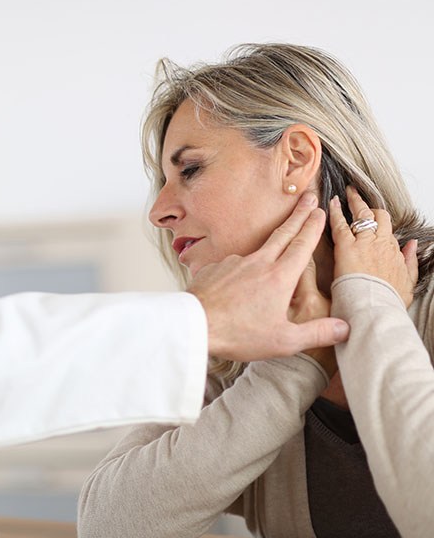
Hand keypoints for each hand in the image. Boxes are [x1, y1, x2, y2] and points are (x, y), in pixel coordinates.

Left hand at [188, 193, 349, 361]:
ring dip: (271, 242)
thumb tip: (345, 328)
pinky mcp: (215, 268)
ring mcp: (234, 263)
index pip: (303, 245)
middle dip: (298, 215)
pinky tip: (241, 279)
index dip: (313, 226)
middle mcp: (257, 263)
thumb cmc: (237, 334)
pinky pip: (235, 264)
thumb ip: (316, 333)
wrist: (192, 324)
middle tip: (308, 197)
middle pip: (283, 233)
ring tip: (276, 247)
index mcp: (279, 277)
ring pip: (258, 249)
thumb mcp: (284, 340)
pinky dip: (243, 267)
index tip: (320, 210)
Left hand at [329, 187, 417, 307]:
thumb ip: (410, 263)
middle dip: (368, 206)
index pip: (386, 229)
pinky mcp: (347, 247)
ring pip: (360, 215)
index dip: (379, 222)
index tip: (374, 218)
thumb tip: (411, 245)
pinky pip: (340, 224)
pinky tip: (332, 203)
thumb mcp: (408, 283)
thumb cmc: (388, 301)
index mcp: (393, 251)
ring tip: (348, 192)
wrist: (376, 310)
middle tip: (359, 197)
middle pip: (377, 217)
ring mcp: (364, 243)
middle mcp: (381, 243)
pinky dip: (336, 212)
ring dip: (354, 202)